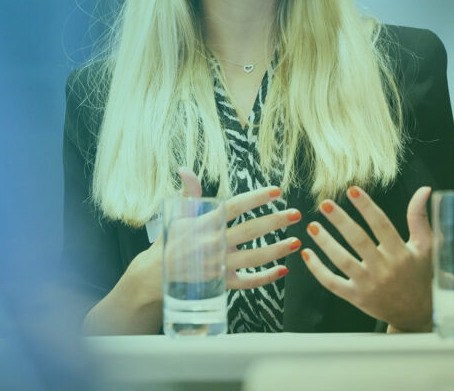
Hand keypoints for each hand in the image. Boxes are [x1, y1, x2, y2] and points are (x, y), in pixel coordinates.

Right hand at [179, 167, 302, 287]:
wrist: (157, 273)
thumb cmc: (172, 239)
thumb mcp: (179, 214)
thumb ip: (189, 192)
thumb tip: (185, 169)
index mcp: (205, 223)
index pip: (235, 207)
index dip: (256, 198)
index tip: (276, 191)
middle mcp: (214, 244)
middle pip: (250, 231)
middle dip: (275, 222)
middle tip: (296, 214)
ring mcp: (219, 265)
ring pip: (254, 258)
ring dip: (277, 250)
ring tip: (296, 242)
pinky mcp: (222, 283)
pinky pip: (248, 282)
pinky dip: (266, 278)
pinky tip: (283, 270)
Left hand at [301, 185, 432, 332]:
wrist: (417, 313)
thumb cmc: (420, 274)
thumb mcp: (426, 246)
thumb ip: (419, 218)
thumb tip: (424, 190)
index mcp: (401, 254)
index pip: (381, 225)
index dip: (366, 207)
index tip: (352, 190)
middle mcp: (384, 269)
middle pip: (358, 241)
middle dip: (340, 221)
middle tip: (324, 204)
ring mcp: (369, 285)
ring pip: (343, 261)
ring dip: (325, 243)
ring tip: (312, 226)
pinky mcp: (356, 298)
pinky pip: (332, 283)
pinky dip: (317, 269)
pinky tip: (306, 253)